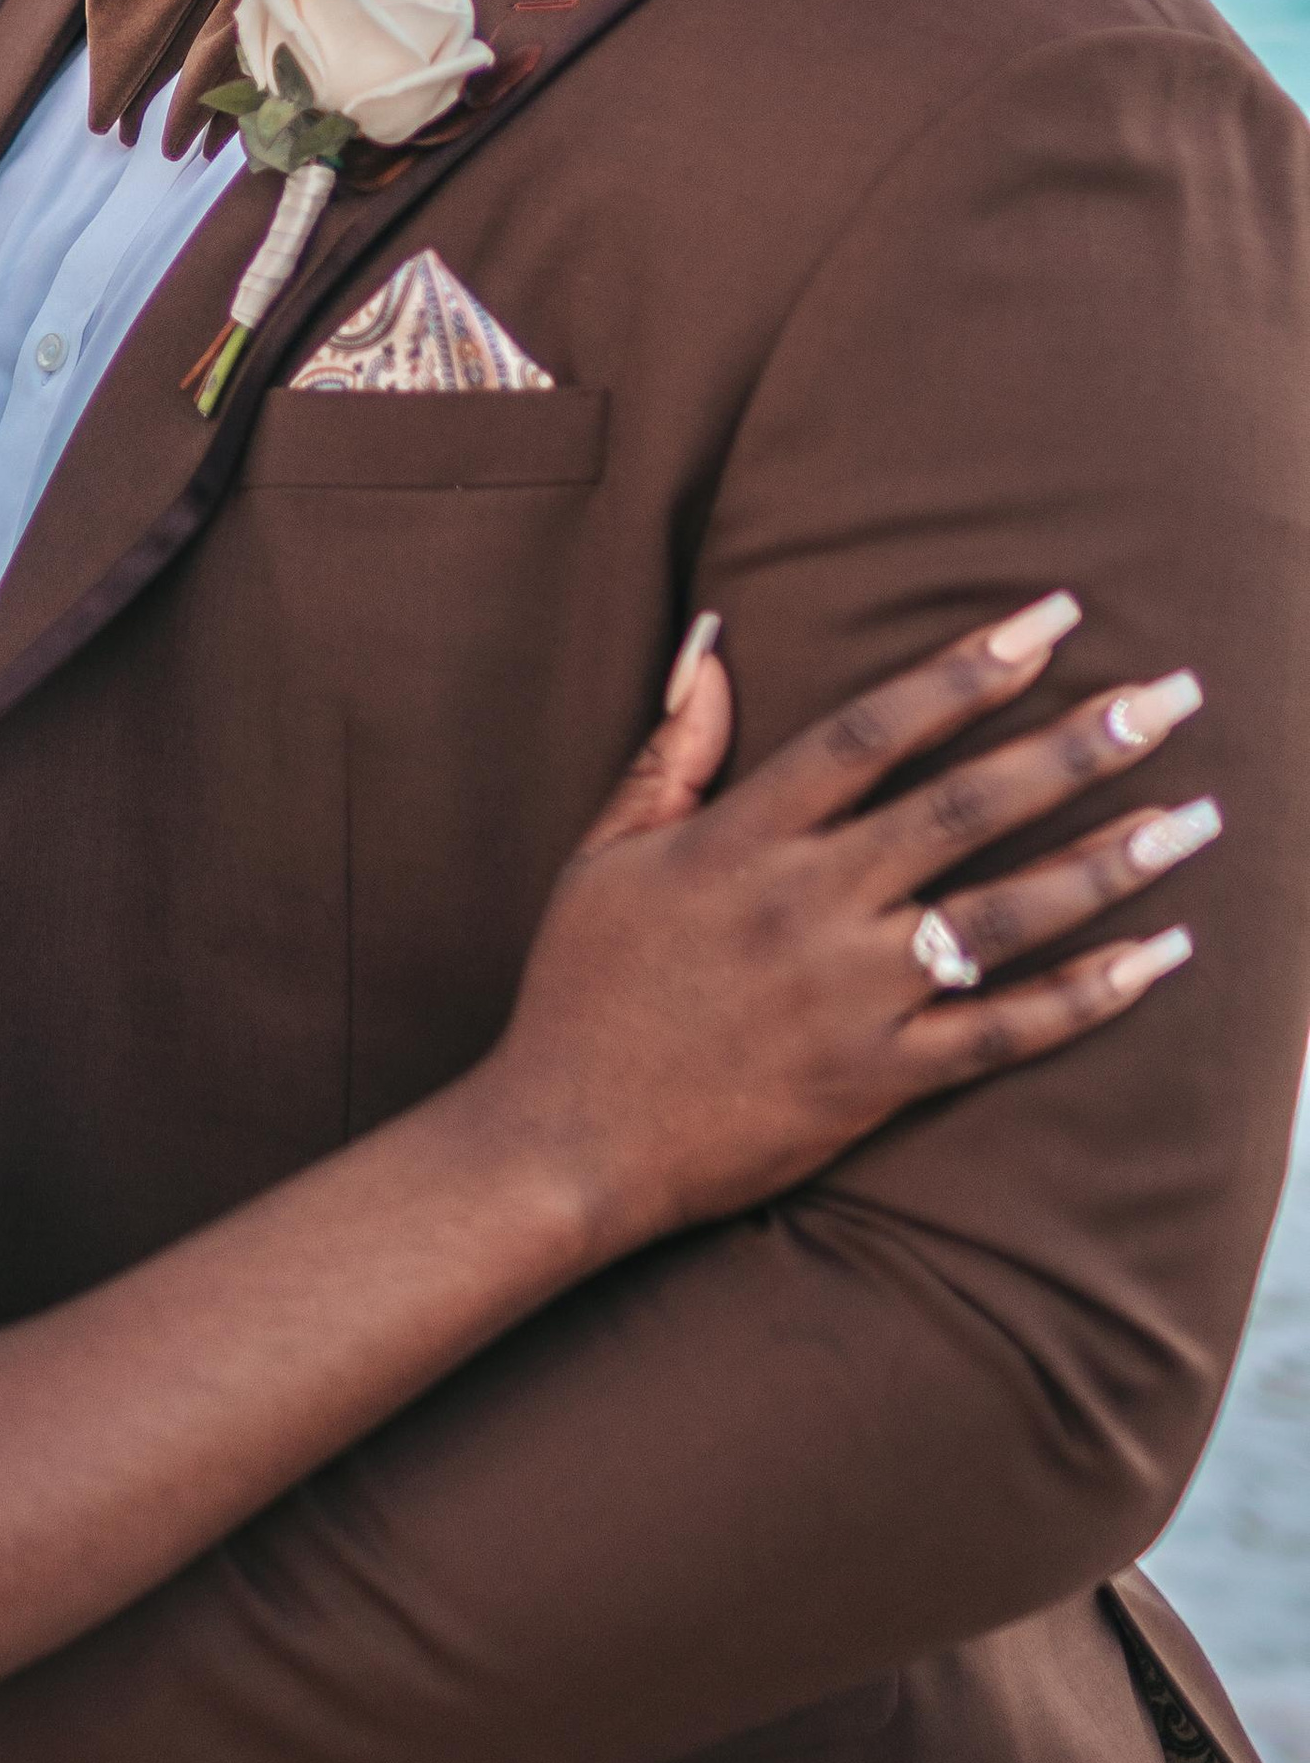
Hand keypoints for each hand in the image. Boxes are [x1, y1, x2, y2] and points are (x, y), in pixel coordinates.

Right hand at [485, 595, 1213, 1250]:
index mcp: (743, 839)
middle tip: (1167, 700)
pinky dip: (1089, 996)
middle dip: (1076, 746)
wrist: (567, 1143)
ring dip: (1109, 861)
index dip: (967, 668)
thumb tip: (715, 638)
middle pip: (965, 807)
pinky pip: (1004, 1033)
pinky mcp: (877, 1080)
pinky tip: (1162, 955)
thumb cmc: (581, 988)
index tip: (1051, 619)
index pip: (875, 729)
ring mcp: (850, 997)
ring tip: (1195, 819)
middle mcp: (808, 906)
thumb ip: (673, 746)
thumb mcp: (605, 851)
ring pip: (1006, 916)